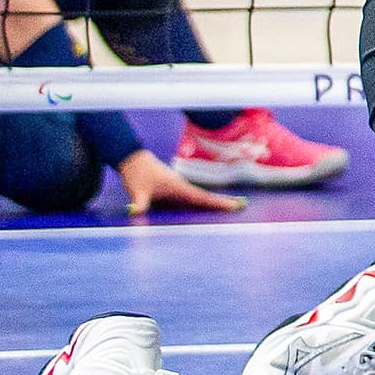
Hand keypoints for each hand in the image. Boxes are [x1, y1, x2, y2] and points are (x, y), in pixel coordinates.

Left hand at [116, 150, 246, 214]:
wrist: (134, 160)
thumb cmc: (137, 174)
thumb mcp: (138, 190)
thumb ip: (139, 203)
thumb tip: (135, 213)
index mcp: (178, 187)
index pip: (202, 197)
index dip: (218, 203)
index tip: (234, 205)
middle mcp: (182, 187)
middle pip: (206, 197)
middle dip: (223, 201)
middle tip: (241, 205)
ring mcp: (179, 188)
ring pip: (201, 197)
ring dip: (215, 201)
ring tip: (231, 205)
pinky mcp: (174, 190)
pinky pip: (193, 198)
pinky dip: (204, 201)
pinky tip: (206, 205)